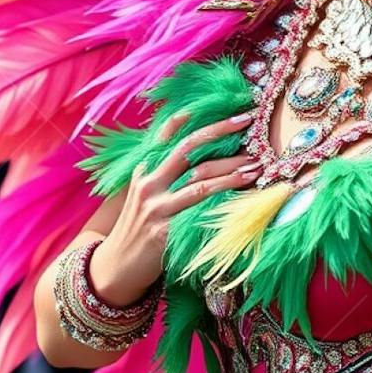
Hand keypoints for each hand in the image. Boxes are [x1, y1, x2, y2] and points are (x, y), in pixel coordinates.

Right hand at [89, 109, 256, 304]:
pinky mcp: (165, 232)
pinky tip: (243, 200)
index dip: (194, 116)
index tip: (220, 104)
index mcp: (145, 171)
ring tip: (256, 165)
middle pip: (188, 149)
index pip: (168, 134)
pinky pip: (200, 214)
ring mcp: (157, 207)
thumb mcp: (144, 195)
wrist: (115, 267)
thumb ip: (164, 173)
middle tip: (247, 121)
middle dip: (219, 132)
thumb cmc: (138, 230)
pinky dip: (223, 205)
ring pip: (200, 182)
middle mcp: (149, 183)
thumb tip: (196, 152)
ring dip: (231, 172)